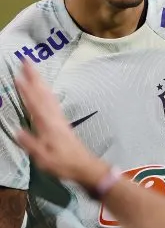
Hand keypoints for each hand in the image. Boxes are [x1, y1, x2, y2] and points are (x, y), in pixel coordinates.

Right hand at [13, 61, 107, 189]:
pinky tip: (44, 89)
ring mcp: (59, 118)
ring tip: (32, 69)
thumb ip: (31, 144)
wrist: (84, 166)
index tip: (18, 76)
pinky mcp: (62, 122)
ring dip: (39, 81)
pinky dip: (46, 92)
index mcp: (48, 125)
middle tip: (26, 60)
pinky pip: (52, 101)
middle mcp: (54, 118)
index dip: (26, 90)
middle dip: (34, 76)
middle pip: (42, 93)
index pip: (34, 104)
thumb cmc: (63, 164)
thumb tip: (17, 130)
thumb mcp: (44, 158)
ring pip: (48, 95)